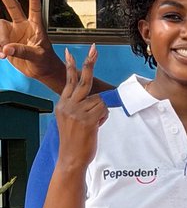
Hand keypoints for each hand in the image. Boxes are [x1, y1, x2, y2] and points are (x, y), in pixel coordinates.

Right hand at [0, 0, 62, 83]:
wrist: (40, 71)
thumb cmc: (45, 61)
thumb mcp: (38, 56)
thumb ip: (23, 51)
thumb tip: (7, 48)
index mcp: (36, 26)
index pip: (35, 9)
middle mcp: (23, 26)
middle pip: (13, 8)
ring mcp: (13, 33)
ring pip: (0, 27)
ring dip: (0, 39)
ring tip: (3, 53)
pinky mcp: (6, 41)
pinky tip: (2, 55)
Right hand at [55, 48, 107, 169]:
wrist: (71, 158)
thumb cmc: (74, 140)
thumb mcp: (69, 120)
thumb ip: (78, 106)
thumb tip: (96, 99)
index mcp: (62, 104)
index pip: (68, 81)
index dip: (71, 66)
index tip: (70, 52)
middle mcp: (68, 105)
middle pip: (83, 81)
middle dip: (89, 64)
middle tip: (94, 49)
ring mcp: (77, 112)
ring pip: (99, 100)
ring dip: (100, 111)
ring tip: (92, 124)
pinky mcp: (87, 119)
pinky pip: (103, 110)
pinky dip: (103, 118)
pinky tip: (95, 126)